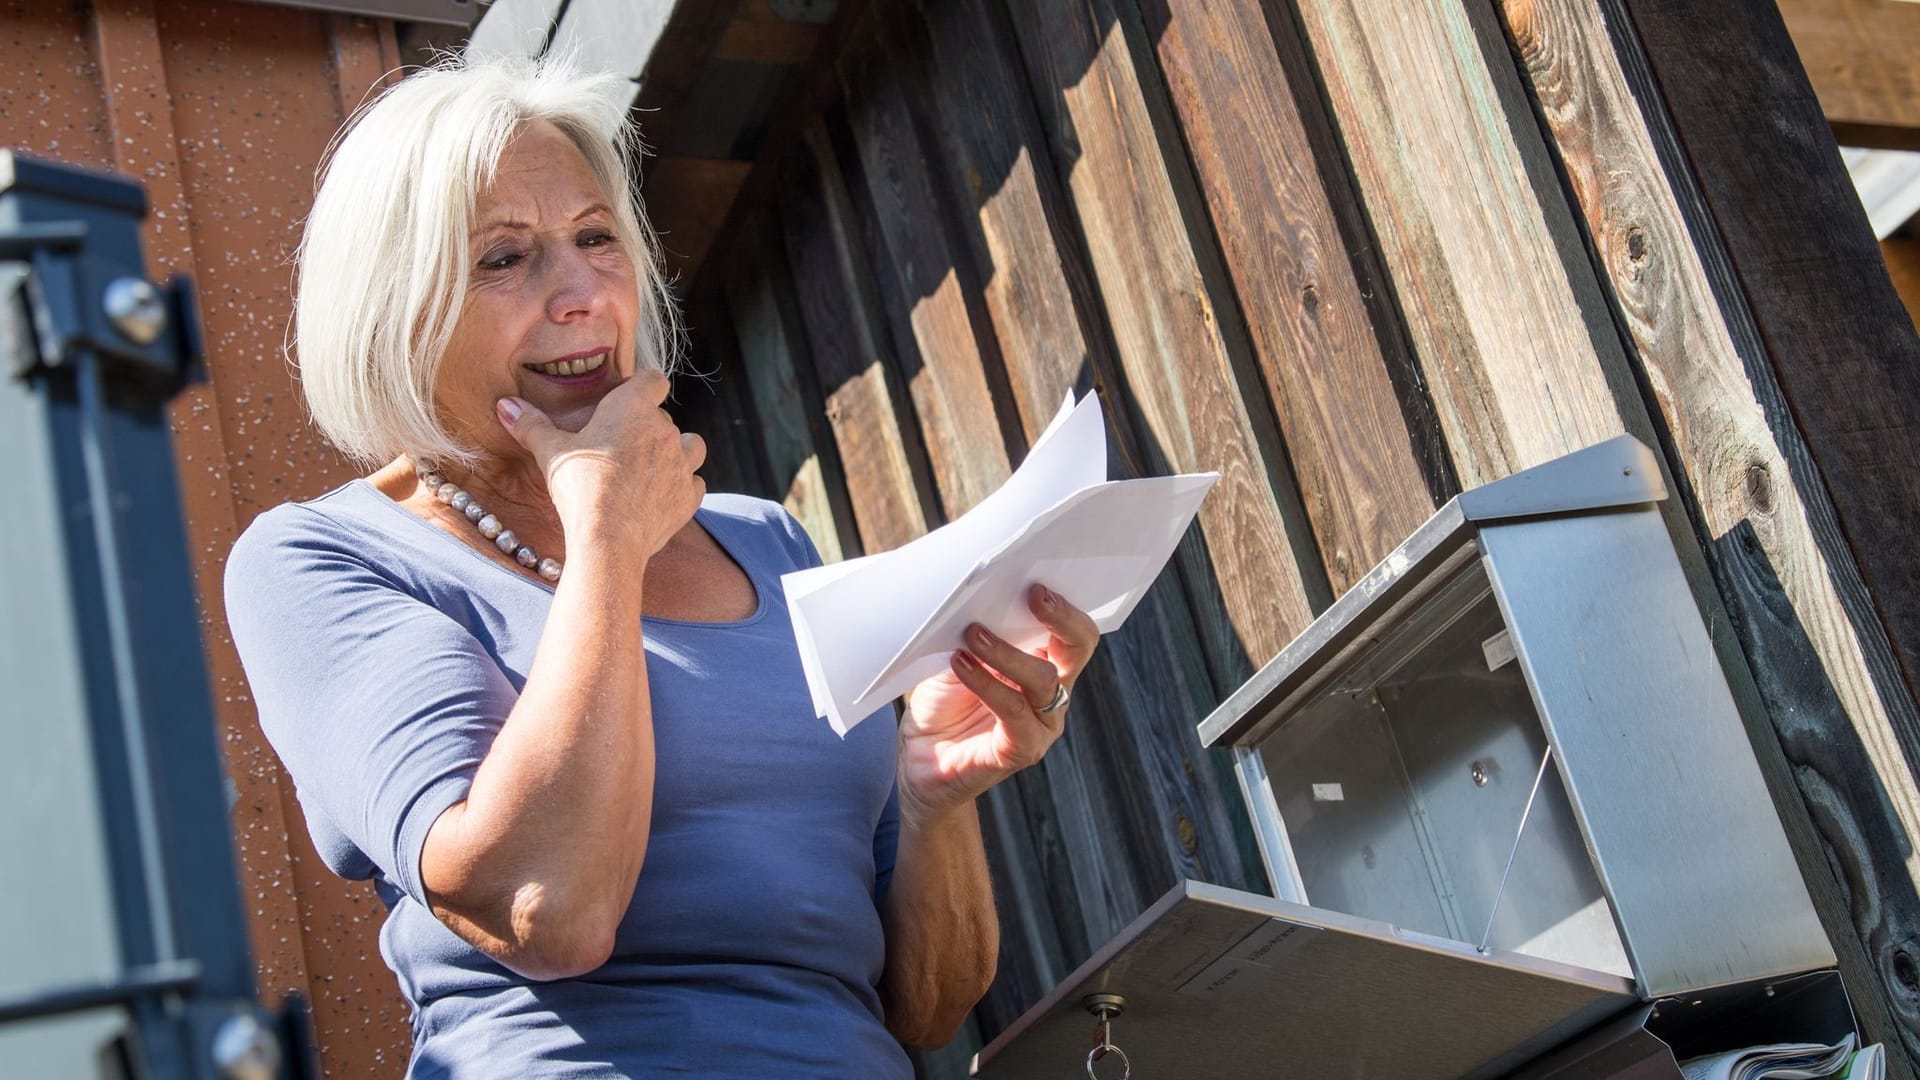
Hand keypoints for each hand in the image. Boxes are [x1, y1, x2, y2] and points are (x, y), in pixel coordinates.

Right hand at [496, 370, 705, 557]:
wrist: (607, 538)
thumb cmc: (579, 488)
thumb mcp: (550, 452)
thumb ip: (531, 425)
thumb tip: (506, 405)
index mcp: (633, 407)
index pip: (653, 379)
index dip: (641, 387)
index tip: (625, 400)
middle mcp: (665, 430)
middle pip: (664, 417)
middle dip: (647, 427)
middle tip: (620, 446)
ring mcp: (683, 464)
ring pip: (691, 445)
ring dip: (676, 452)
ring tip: (650, 466)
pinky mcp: (689, 496)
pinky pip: (695, 482)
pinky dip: (682, 486)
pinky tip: (660, 495)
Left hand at [898, 584, 1099, 824]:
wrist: (921, 760)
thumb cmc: (943, 704)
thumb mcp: (959, 656)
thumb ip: (978, 632)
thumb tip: (979, 595)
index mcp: (1044, 665)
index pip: (1075, 633)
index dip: (1065, 608)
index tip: (1038, 583)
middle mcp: (1053, 695)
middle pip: (1076, 649)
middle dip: (1059, 618)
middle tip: (1031, 594)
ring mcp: (1041, 725)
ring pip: (1043, 679)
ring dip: (1007, 652)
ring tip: (972, 633)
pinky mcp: (1021, 750)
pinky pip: (1014, 712)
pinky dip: (987, 684)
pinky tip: (960, 665)